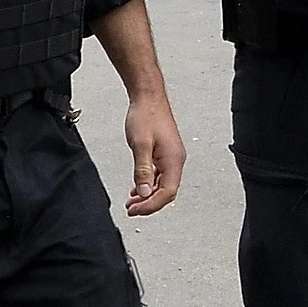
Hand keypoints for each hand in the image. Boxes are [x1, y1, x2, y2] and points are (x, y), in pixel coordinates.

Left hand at [122, 92, 185, 216]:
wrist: (148, 97)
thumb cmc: (146, 115)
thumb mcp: (140, 145)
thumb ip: (143, 171)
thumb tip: (145, 193)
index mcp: (174, 160)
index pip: (167, 193)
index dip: (151, 205)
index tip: (135, 210)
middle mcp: (176, 160)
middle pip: (167, 192)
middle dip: (149, 204)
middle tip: (131, 209)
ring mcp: (171, 157)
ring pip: (163, 185)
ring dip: (148, 196)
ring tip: (132, 202)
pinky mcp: (165, 153)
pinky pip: (160, 176)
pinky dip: (149, 185)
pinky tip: (138, 188)